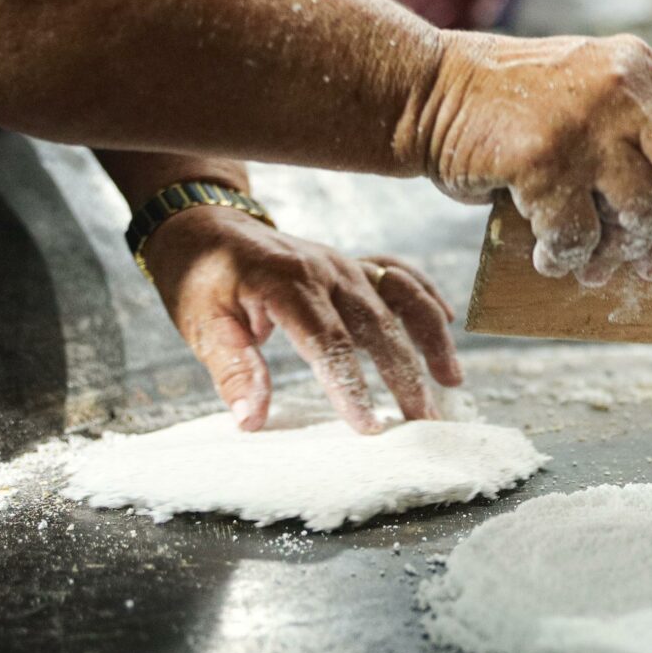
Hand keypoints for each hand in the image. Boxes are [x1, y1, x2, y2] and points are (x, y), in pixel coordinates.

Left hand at [139, 208, 464, 435]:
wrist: (206, 226)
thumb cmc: (200, 279)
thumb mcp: (202, 325)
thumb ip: (232, 370)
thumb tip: (252, 421)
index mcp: (284, 282)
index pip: (326, 340)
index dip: (350, 384)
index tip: (368, 426)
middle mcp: (324, 269)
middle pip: (377, 324)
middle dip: (404, 375)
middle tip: (421, 421)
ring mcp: (343, 263)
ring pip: (401, 296)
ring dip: (430, 337)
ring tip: (451, 380)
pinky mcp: (352, 263)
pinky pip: (400, 274)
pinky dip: (427, 297)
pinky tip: (450, 323)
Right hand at [411, 33, 651, 286]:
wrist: (425, 90)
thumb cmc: (507, 108)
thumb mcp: (584, 89)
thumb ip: (632, 127)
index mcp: (640, 67)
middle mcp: (623, 86)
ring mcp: (586, 119)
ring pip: (643, 211)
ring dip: (622, 253)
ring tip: (593, 265)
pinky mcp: (544, 156)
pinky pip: (579, 232)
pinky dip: (567, 258)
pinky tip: (548, 257)